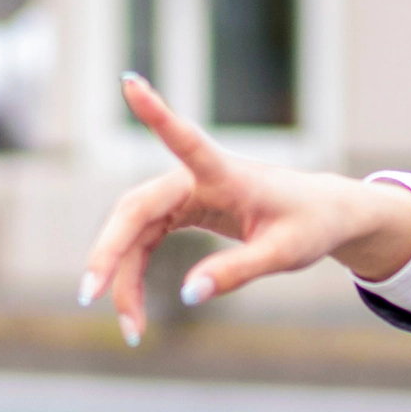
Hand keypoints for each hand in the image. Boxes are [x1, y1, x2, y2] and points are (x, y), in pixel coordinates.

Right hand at [78, 74, 410, 343]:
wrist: (322, 214)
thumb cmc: (309, 226)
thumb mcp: (284, 255)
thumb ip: (238, 272)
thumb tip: (188, 296)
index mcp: (226, 176)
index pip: (186, 140)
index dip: (158, 114)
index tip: (131, 83)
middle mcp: (195, 179)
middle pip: (134, 210)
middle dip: (109, 253)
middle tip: (88, 295)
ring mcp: (182, 194)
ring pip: (132, 232)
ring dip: (123, 276)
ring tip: (130, 328)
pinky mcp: (180, 210)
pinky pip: (143, 242)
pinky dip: (136, 275)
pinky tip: (134, 311)